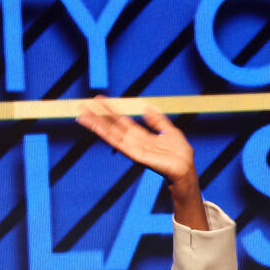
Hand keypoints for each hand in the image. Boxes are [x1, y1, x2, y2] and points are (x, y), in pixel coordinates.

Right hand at [77, 96, 207, 227]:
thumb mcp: (170, 131)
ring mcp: (133, 148)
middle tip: (83, 105)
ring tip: (83, 114)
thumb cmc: (180, 154)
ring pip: (111, 134)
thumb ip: (158, 121)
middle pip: (112, 126)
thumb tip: (148, 108)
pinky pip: (118, 143)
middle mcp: (134, 142)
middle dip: (98, 116)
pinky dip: (106, 135)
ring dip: (96, 124)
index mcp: (142, 136)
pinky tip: (97, 128)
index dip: (111, 110)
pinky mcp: (135, 155)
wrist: (186, 169)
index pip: (122, 121)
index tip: (99, 100)